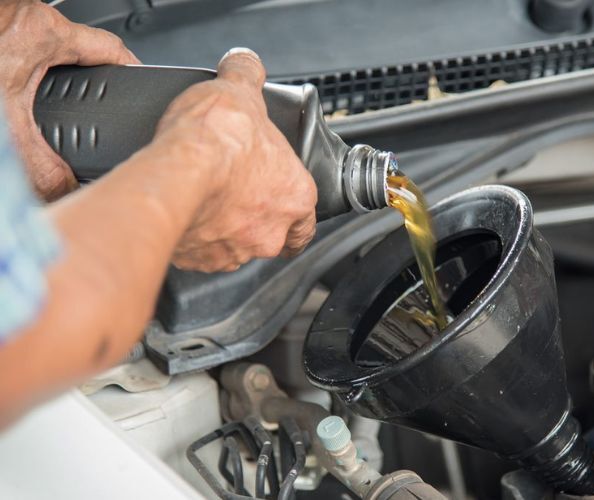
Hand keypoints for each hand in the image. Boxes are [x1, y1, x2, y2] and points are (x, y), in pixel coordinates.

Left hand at [0, 0, 138, 200]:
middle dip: (87, 81)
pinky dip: (20, 76)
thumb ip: (44, 170)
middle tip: (91, 112)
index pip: (111, 48)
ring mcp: (3, 20)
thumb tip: (69, 196)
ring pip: (44, 50)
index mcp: (43, 32)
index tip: (142, 87)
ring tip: (44, 109)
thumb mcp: (6, 134)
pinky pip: (18, 52)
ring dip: (50, 79)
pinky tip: (10, 100)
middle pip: (79, 49)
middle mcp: (23, 17)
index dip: (132, 71)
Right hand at [148, 48, 316, 271]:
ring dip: (223, 230)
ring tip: (205, 201)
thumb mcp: (239, 90)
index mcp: (295, 195)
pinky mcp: (197, 261)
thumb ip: (246, 75)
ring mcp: (234, 251)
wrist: (172, 175)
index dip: (295, 213)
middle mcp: (270, 231)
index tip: (283, 205)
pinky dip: (193, 240)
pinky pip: (199, 255)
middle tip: (236, 195)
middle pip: (272, 236)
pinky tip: (183, 214)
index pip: (308, 221)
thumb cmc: (215, 141)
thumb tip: (244, 63)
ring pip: (236, 248)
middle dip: (256, 218)